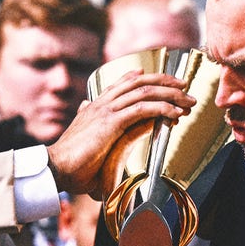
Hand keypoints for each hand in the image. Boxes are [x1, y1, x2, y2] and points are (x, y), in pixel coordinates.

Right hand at [47, 71, 194, 197]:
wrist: (56, 168)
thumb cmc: (69, 164)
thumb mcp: (82, 140)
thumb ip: (88, 126)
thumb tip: (85, 114)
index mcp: (93, 107)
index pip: (120, 84)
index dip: (140, 77)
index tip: (157, 77)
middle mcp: (100, 104)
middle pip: (138, 83)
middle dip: (165, 82)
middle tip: (184, 85)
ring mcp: (106, 111)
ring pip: (144, 92)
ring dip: (170, 94)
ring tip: (188, 100)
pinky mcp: (111, 123)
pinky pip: (142, 109)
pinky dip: (162, 108)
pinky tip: (175, 112)